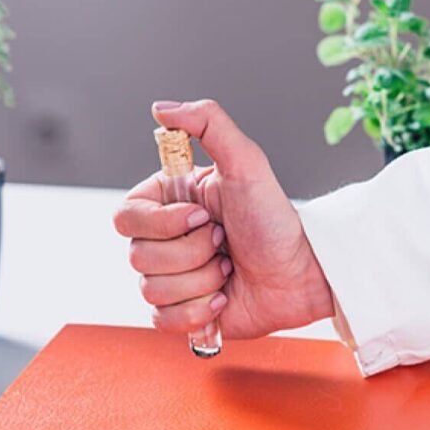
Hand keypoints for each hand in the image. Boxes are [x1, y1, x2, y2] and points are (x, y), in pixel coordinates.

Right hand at [113, 99, 333, 338]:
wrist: (304, 272)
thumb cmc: (276, 219)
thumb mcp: (247, 162)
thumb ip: (208, 123)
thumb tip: (162, 108)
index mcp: (166, 204)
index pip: (125, 216)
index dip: (164, 222)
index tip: (202, 216)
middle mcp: (162, 240)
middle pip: (138, 257)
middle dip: (193, 253)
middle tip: (225, 242)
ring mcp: (169, 278)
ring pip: (152, 291)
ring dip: (202, 282)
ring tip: (229, 269)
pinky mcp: (180, 313)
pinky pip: (162, 321)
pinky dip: (199, 312)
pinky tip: (224, 298)